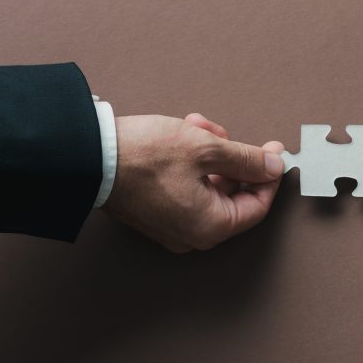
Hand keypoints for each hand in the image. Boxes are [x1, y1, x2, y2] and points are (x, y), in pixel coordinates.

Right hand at [103, 113, 283, 251]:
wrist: (88, 156)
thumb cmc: (143, 156)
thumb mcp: (206, 148)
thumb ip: (247, 159)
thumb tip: (272, 166)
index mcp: (210, 226)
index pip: (257, 206)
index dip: (268, 176)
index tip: (274, 153)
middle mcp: (191, 234)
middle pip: (231, 194)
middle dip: (230, 158)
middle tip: (224, 134)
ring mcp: (171, 225)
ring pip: (207, 185)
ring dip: (209, 153)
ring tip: (196, 127)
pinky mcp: (154, 211)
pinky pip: (186, 187)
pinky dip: (189, 162)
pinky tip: (182, 136)